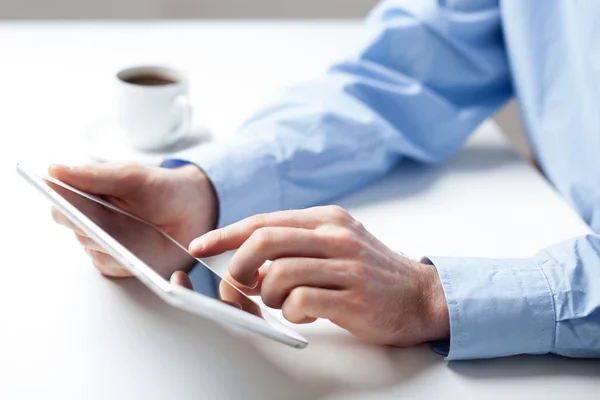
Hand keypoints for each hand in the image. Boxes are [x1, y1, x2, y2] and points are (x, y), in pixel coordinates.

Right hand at [50, 163, 217, 277]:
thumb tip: (55, 171)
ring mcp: (104, 242)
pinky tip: (137, 252)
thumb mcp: (132, 176)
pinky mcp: (117, 263)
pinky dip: (121, 259)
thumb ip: (95, 175)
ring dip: (108, 240)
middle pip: (72, 225)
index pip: (61, 199)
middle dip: (86, 221)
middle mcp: (91, 220)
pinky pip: (109, 265)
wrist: (196, 213)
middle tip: (100, 219)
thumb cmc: (163, 189)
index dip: (57, 199)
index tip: (61, 199)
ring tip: (131, 233)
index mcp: (89, 193)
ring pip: (90, 246)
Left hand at [188, 205, 449, 346]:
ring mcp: (346, 265)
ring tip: (286, 302)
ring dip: (269, 295)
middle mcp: (335, 236)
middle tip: (238, 285)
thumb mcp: (335, 246)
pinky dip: (292, 311)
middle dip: (238, 266)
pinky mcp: (354, 297)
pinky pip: (301, 301)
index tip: (201, 246)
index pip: (264, 221)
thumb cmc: (372, 273)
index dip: (226, 234)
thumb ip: (294, 249)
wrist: (421, 296)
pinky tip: (306, 313)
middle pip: (264, 240)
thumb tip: (248, 266)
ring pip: (278, 274)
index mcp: (326, 219)